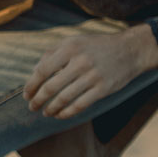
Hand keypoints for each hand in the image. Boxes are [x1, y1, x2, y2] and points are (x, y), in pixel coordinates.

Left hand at [24, 28, 157, 119]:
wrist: (131, 50)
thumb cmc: (96, 46)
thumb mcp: (73, 41)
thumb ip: (52, 53)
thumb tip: (34, 72)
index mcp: (69, 48)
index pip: (43, 70)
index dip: (31, 85)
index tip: (26, 95)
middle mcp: (80, 62)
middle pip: (51, 87)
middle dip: (38, 100)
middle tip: (32, 107)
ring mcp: (93, 76)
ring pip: (64, 98)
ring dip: (51, 109)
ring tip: (45, 112)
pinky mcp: (103, 89)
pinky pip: (80, 105)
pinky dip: (67, 113)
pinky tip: (60, 115)